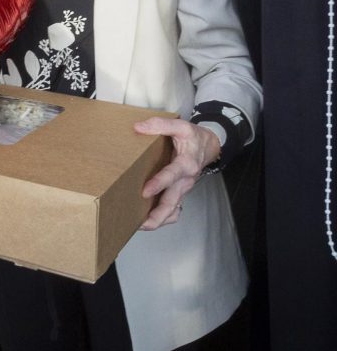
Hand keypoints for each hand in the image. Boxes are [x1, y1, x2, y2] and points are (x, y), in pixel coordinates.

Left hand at [133, 116, 220, 230]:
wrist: (210, 146)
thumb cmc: (193, 137)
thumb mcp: (180, 125)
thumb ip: (160, 125)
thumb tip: (138, 127)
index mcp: (186, 163)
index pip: (172, 175)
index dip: (159, 184)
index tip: (144, 191)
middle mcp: (186, 180)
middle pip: (172, 202)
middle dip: (156, 215)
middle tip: (138, 222)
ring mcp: (183, 189)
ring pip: (172, 210)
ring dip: (158, 220)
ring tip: (139, 225)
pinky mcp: (180, 192)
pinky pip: (174, 210)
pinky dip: (163, 218)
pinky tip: (149, 220)